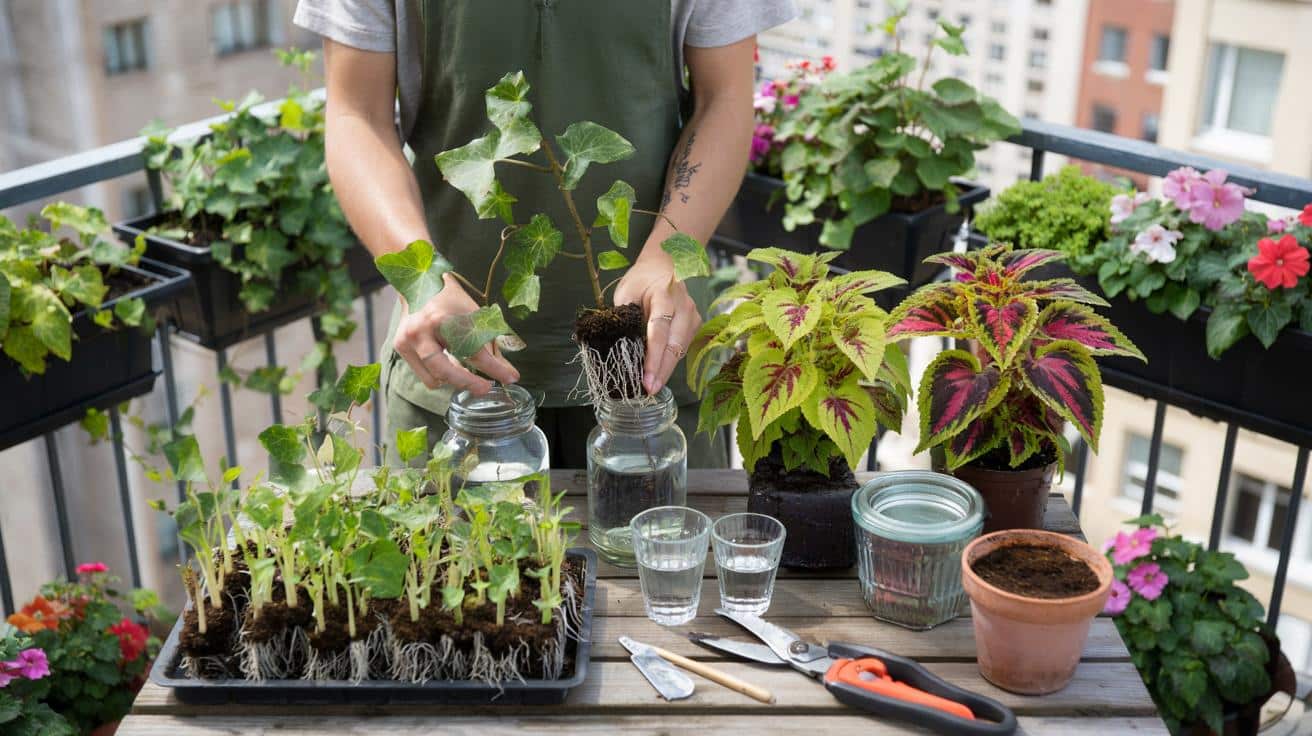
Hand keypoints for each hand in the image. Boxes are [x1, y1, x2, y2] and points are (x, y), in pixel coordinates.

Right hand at [393, 273, 519, 393]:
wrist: (418, 283)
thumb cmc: (450, 299)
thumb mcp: (474, 315)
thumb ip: (489, 344)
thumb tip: (507, 373)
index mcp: (443, 318)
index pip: (472, 350)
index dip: (494, 368)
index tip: (510, 377)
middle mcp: (421, 330)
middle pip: (444, 370)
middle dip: (467, 382)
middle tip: (485, 388)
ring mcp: (407, 340)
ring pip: (433, 378)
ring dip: (452, 378)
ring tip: (464, 369)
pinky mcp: (399, 347)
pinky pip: (424, 373)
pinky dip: (439, 373)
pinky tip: (448, 361)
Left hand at [613, 247, 701, 394]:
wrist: (664, 265)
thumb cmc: (641, 280)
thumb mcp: (626, 293)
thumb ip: (625, 318)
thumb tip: (622, 350)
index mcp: (663, 295)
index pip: (659, 330)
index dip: (653, 357)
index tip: (645, 378)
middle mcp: (683, 305)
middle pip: (674, 344)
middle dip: (661, 371)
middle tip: (649, 391)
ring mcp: (693, 315)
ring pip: (681, 349)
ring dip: (666, 369)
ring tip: (651, 386)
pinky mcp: (695, 324)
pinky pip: (683, 347)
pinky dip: (671, 362)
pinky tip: (659, 373)